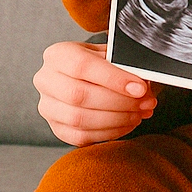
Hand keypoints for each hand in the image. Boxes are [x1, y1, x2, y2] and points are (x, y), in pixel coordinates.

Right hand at [34, 41, 156, 145]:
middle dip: (119, 102)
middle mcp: (46, 80)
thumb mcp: (107, 54)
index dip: (114, 79)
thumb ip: (122, 65)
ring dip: (116, 119)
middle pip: (80, 95)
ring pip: (80, 119)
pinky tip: (127, 124)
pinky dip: (109, 133)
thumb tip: (142, 84)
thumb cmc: (98, 63)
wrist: (80, 75)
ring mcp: (47, 107)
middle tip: (145, 103)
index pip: (83, 66)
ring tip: (139, 114)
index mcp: (58, 55)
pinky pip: (81, 137)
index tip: (140, 88)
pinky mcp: (56, 128)